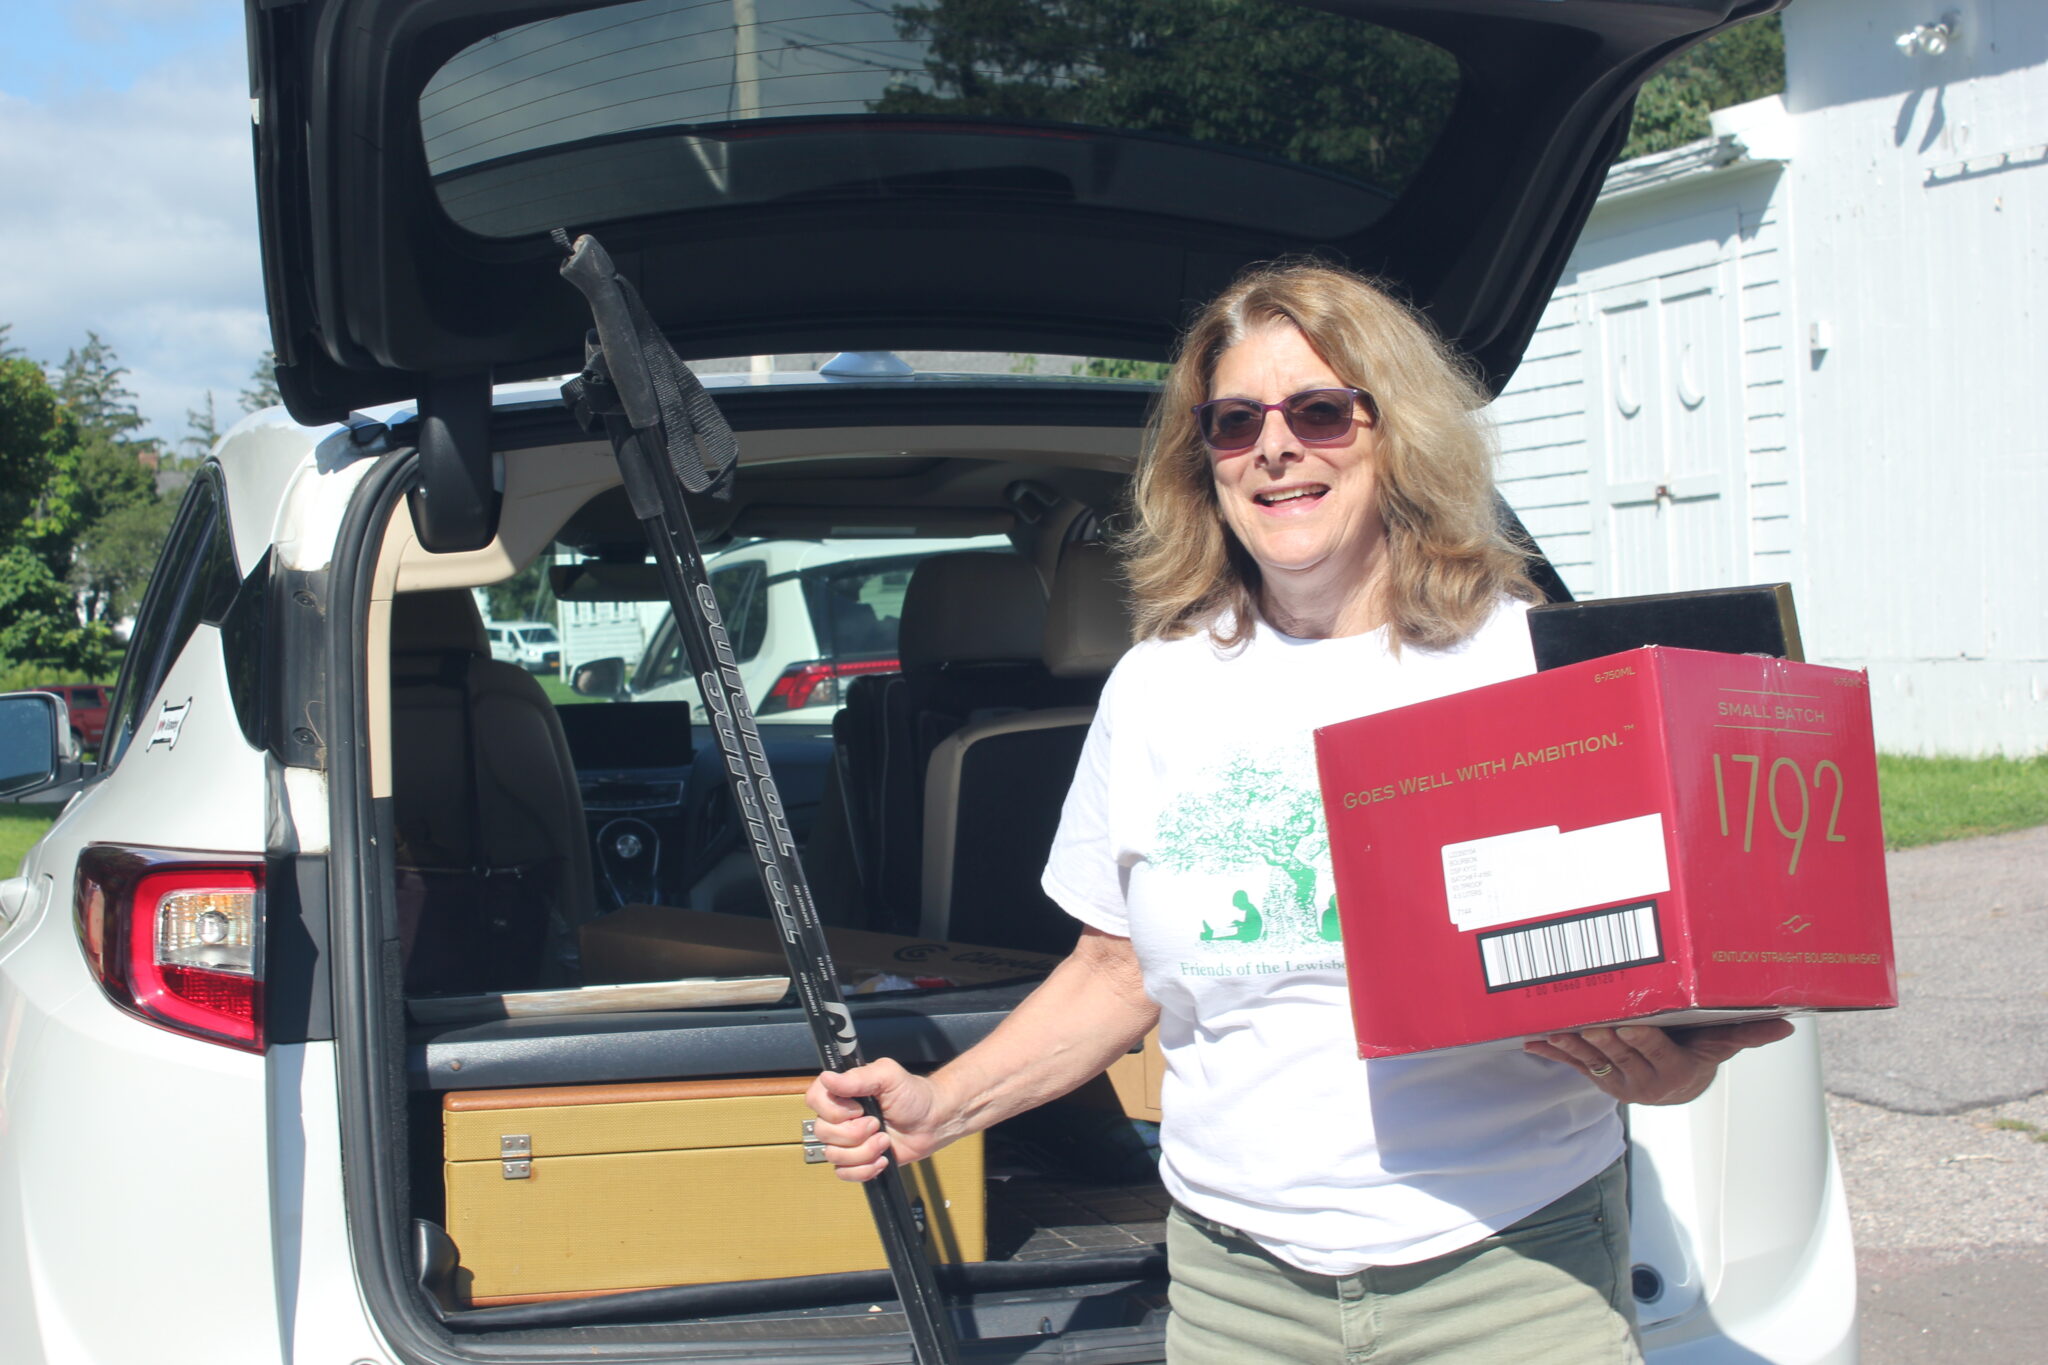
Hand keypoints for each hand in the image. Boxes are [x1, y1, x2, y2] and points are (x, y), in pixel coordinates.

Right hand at [803, 1057, 953, 1182]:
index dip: (833, 1110)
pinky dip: (865, 1169)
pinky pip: (844, 1173)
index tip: (858, 1108)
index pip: (814, 1099)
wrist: (933, 1123)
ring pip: (833, 1155)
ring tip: (884, 1140)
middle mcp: (841, 1116)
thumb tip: (828, 1077)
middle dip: (854, 1133)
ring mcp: (847, 1140)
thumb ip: (858, 1078)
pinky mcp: (857, 1160)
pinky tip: (882, 1158)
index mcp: (843, 1092)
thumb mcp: (888, 1077)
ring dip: (863, 1151)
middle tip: (877, 1124)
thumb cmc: (913, 1096)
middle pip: (823, 1132)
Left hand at [1523, 1018, 1795, 1105]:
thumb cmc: (1701, 1053)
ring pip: (1591, 1059)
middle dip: (1599, 1034)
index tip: (1626, 1023)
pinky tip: (1531, 1041)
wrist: (1680, 1083)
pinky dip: (1553, 1053)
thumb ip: (1748, 1033)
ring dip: (1570, 1043)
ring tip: (1552, 1026)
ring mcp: (1617, 1081)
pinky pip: (1573, 1065)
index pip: (1655, 1051)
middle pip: (1618, 1052)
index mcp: (1675, 1070)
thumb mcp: (1724, 1045)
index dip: (1639, 1038)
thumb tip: (1789, 1024)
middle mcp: (1644, 1081)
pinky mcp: (1597, 1077)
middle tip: (1582, 1015)